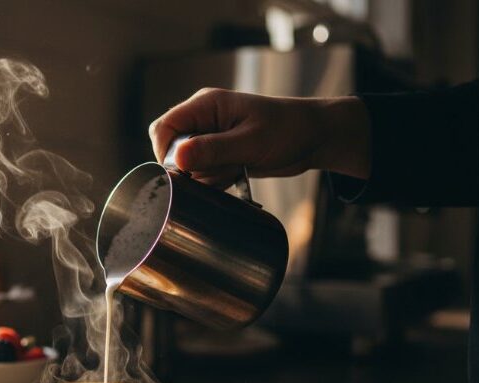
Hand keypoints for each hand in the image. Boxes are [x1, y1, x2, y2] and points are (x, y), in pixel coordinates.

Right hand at [148, 88, 370, 188]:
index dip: (166, 152)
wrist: (315, 138)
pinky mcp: (218, 153)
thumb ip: (212, 150)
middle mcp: (203, 119)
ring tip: (235, 168)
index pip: (164, 128)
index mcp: (206, 105)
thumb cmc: (289, 130)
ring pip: (186, 165)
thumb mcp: (251, 142)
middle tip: (216, 170)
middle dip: (189, 167)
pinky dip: (214, 180)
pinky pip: (201, 172)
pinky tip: (237, 173)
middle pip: (170, 148)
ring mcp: (209, 137)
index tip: (183, 172)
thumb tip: (177, 158)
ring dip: (206, 175)